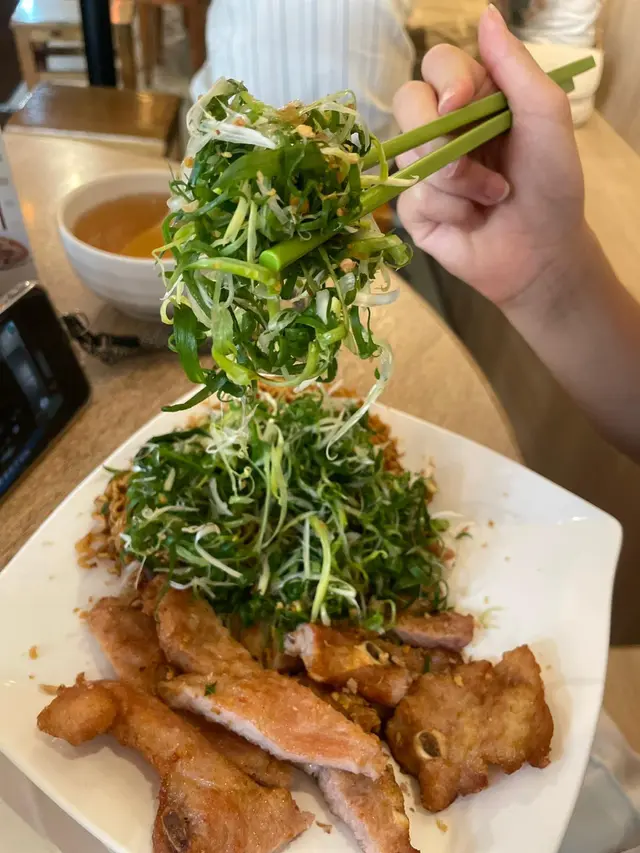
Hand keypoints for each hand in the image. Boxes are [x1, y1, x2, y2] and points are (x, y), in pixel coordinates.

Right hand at [393, 4, 585, 307]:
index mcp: (472, 97)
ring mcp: (422, 168)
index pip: (435, 64)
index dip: (444, 80)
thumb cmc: (551, 184)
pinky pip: (411, 196)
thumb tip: (485, 15)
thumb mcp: (545, 117)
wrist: (542, 252)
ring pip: (408, 153)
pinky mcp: (412, 208)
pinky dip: (449, 210)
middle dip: (440, 134)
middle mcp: (441, 127)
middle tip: (472, 158)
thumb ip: (515, 67)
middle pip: (406, 101)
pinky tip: (470, 221)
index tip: (462, 102)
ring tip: (491, 197)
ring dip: (457, 180)